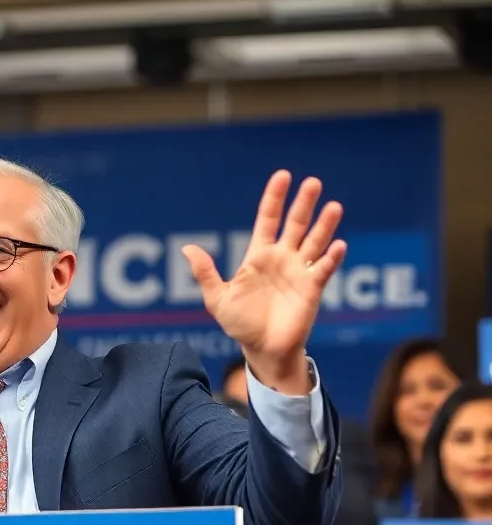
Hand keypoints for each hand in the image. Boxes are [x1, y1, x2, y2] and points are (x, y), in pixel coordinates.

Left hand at [183, 170, 346, 394]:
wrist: (261, 349)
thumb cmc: (240, 324)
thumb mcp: (217, 299)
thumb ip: (205, 273)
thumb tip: (187, 249)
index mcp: (258, 256)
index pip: (268, 219)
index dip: (275, 198)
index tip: (283, 176)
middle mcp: (282, 258)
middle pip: (295, 224)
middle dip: (304, 204)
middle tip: (313, 183)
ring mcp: (299, 271)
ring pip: (315, 241)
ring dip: (325, 224)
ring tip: (333, 207)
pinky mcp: (312, 288)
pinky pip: (323, 269)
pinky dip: (331, 257)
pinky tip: (337, 246)